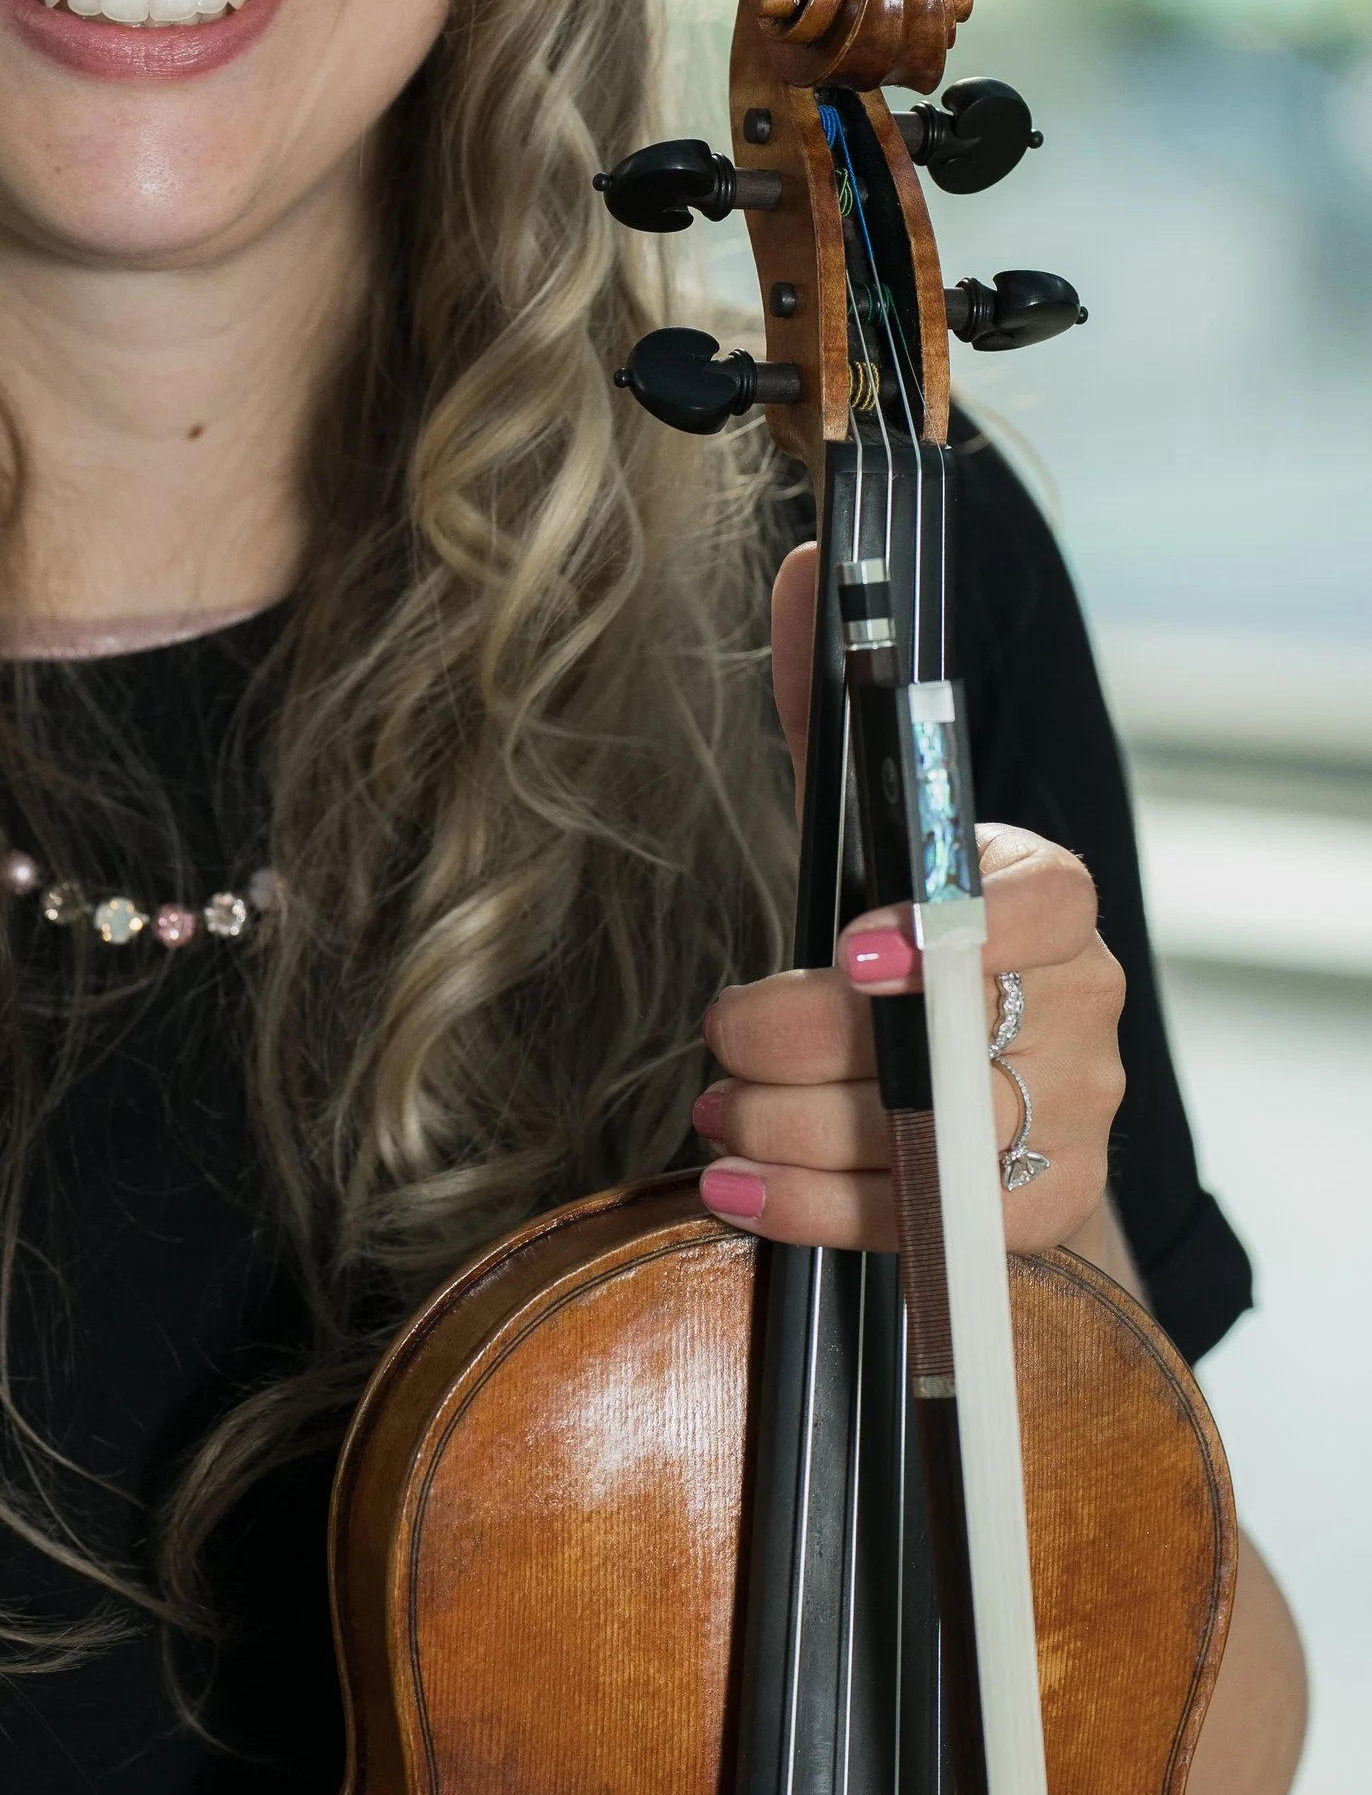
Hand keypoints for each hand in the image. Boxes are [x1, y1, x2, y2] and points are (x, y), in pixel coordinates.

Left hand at [690, 546, 1127, 1259]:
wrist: (977, 1095)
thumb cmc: (908, 946)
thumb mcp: (872, 826)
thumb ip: (836, 714)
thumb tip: (805, 567)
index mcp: (1047, 899)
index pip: (1033, 909)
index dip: (943, 933)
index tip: (853, 952)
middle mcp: (1077, 1006)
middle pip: (955, 1037)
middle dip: (815, 1044)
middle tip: (721, 1040)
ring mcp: (1067, 1115)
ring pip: (936, 1140)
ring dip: (800, 1132)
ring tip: (717, 1117)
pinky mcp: (1034, 1212)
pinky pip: (931, 1227)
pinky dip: (822, 1213)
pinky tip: (741, 1190)